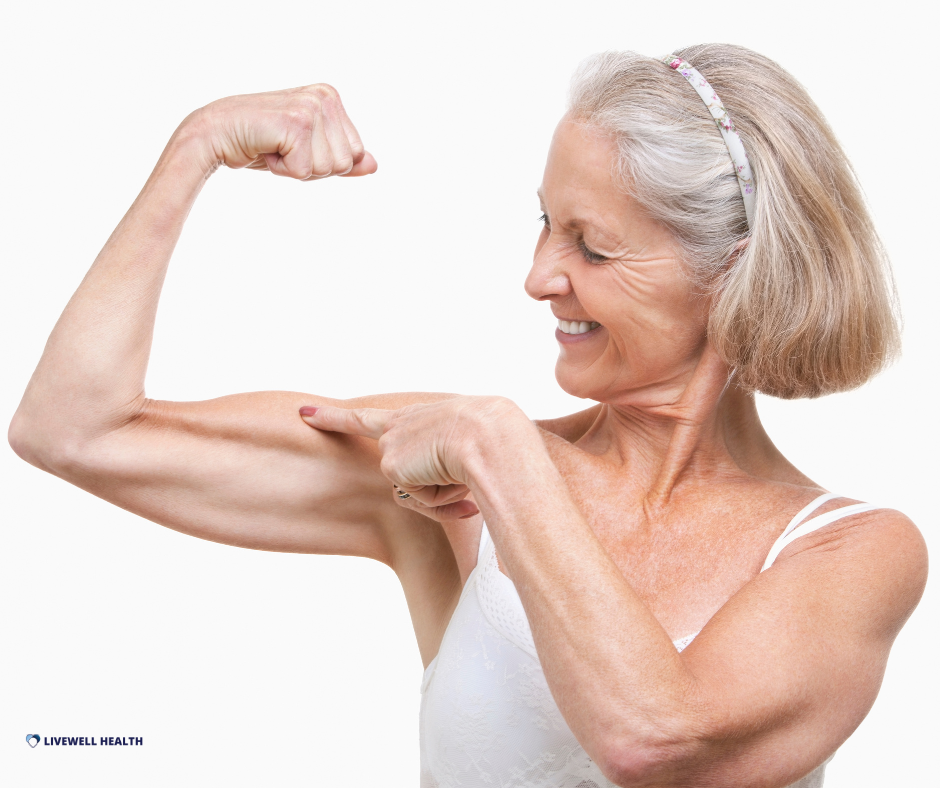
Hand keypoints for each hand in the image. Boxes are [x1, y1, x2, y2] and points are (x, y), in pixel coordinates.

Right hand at [184, 84, 376, 179]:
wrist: (215, 134)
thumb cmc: (260, 142)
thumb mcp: (307, 151)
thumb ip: (341, 158)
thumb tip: (374, 165)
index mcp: (331, 97)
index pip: (355, 153)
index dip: (324, 163)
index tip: (296, 146)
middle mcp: (325, 96)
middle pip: (345, 163)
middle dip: (313, 167)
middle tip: (284, 148)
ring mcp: (311, 107)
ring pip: (328, 168)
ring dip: (297, 168)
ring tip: (274, 146)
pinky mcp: (296, 123)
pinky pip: (305, 171)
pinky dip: (282, 170)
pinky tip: (266, 149)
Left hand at [299, 397, 526, 521]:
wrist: (490, 435)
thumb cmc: (494, 435)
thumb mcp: (472, 442)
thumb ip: (448, 464)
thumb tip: (442, 496)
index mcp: (418, 416)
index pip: (369, 419)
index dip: (336, 418)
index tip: (306, 413)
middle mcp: (399, 428)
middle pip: (395, 469)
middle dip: (373, 451)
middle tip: (310, 418)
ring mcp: (392, 447)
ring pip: (414, 490)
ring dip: (441, 491)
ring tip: (461, 469)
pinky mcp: (393, 467)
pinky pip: (420, 499)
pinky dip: (441, 498)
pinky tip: (453, 477)